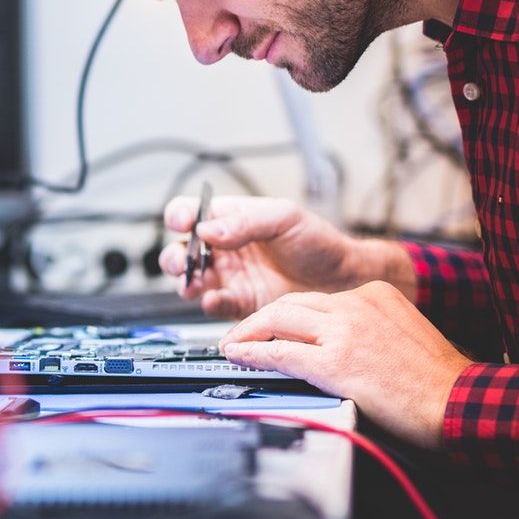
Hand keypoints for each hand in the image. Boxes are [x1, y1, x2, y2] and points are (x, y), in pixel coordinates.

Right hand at [158, 195, 415, 318]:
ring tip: (195, 283)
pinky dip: (209, 303)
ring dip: (186, 282)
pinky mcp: (240, 304)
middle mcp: (226, 249)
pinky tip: (215, 299)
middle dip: (175, 256)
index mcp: (232, 220)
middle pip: (182, 250)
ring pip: (191, 280)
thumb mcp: (284, 218)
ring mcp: (231, 278)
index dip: (180, 216)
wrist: (344, 280)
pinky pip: (214, 305)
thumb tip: (208, 229)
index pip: (192, 213)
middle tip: (184, 261)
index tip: (183, 223)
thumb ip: (245, 222)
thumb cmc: (319, 243)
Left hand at [219, 283, 471, 447]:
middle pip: (290, 303)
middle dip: (259, 319)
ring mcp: (344, 331)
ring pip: (279, 320)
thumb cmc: (437, 380)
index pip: (315, 299)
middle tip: (239, 333)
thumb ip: (367, 329)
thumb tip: (335, 344)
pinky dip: (253, 354)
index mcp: (375, 294)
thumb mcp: (402, 334)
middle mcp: (356, 304)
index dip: (286, 314)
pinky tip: (238, 357)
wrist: (460, 401)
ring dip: (248, 333)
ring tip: (232, 345)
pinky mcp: (336, 361)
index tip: (271, 326)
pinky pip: (280, 353)